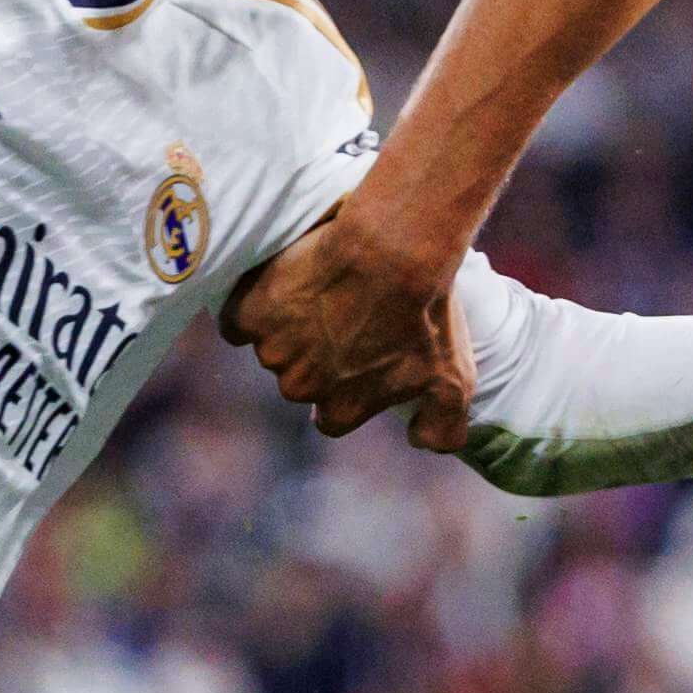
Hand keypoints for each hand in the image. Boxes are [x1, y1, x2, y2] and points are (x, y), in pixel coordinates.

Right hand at [227, 194, 474, 444]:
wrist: (393, 249)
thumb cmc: (427, 312)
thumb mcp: (454, 378)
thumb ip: (442, 426)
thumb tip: (418, 443)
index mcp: (342, 408)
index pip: (331, 415)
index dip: (342, 388)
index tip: (354, 358)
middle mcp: (301, 387)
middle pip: (298, 379)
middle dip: (315, 355)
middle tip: (341, 313)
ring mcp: (272, 352)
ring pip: (271, 347)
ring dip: (287, 327)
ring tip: (320, 291)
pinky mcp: (250, 315)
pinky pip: (238, 319)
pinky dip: (252, 306)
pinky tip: (280, 285)